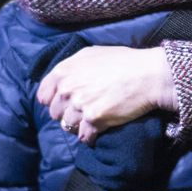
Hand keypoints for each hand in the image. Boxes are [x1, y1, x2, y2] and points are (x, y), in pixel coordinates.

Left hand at [37, 46, 176, 143]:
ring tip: (94, 121)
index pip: (43, 96)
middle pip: (55, 113)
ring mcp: (80, 104)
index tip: (65, 104)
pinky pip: (84, 136)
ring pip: (68, 126)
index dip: (54, 101)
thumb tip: (61, 82)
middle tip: (84, 111)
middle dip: (68, 114)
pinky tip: (100, 130)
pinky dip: (91, 136)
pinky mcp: (94, 119)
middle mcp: (67, 88)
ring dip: (80, 126)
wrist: (148, 75)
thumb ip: (72, 67)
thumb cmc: (123, 62)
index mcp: (63, 71)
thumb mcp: (92, 54)